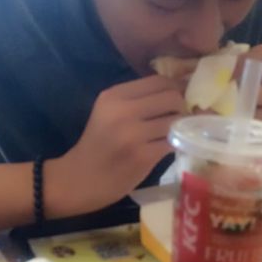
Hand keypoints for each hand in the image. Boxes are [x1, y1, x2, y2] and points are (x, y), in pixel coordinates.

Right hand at [46, 75, 184, 216]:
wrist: (80, 180)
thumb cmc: (98, 146)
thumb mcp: (108, 113)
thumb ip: (136, 100)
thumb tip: (175, 92)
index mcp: (114, 95)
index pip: (158, 81)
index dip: (175, 88)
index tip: (179, 99)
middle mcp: (123, 110)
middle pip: (171, 97)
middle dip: (181, 108)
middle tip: (179, 118)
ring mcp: (133, 134)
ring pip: (175, 120)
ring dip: (181, 127)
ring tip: (176, 134)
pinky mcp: (143, 156)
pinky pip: (173, 143)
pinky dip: (178, 144)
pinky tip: (172, 147)